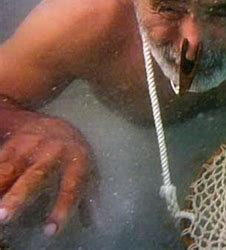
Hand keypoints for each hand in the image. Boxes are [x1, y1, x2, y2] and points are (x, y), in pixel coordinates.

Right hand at [0, 111, 89, 235]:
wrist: (52, 121)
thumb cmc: (73, 154)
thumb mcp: (87, 171)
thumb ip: (88, 198)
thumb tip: (91, 224)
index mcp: (77, 161)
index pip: (70, 188)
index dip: (61, 208)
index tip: (50, 230)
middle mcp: (54, 152)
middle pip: (35, 176)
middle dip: (18, 197)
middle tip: (3, 217)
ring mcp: (30, 146)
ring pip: (9, 168)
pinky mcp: (12, 144)